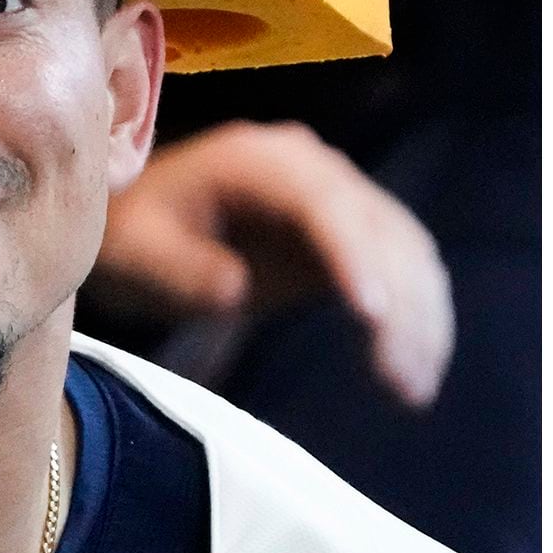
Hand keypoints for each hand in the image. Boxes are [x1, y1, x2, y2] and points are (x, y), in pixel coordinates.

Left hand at [91, 120, 454, 405]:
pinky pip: (401, 270)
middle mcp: (313, 168)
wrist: (139, 226)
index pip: (324, 204)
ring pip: (405, 251)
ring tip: (412, 390)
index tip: (372, 316)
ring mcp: (338, 199)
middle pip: (378, 229)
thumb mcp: (137, 255)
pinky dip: (416, 317)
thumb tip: (234, 287)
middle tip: (399, 379)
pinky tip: (416, 372)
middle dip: (399, 304)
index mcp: (261, 162)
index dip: (354, 257)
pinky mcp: (350, 237)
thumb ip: (182, 270)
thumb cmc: (132, 239)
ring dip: (419, 318)